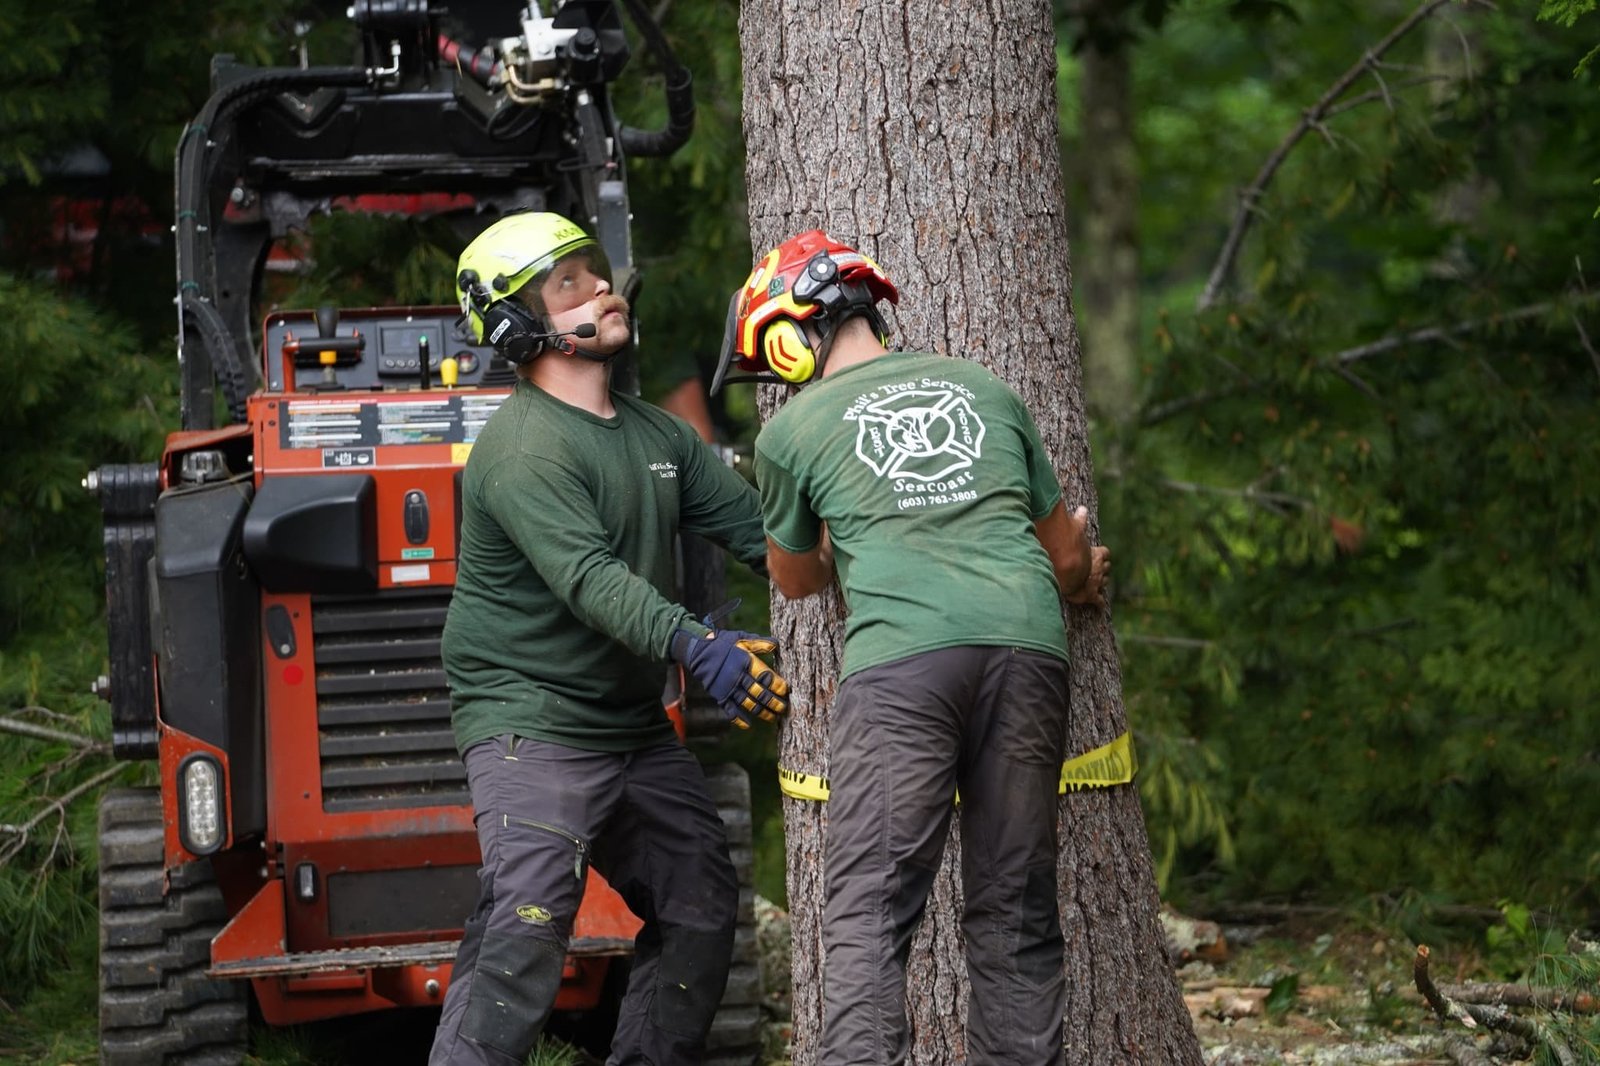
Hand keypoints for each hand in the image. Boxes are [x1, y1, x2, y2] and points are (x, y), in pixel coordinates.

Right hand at [671, 628, 789, 728]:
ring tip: (773, 717)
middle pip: (760, 693)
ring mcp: (729, 688)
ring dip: (762, 712)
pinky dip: (739, 719)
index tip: (786, 691)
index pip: (766, 677)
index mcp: (746, 662)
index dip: (777, 685)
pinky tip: (748, 725)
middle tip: (784, 708)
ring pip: (749, 704)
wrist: (698, 650)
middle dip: (773, 702)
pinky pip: (730, 711)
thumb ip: (759, 643)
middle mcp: (739, 677)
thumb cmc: (722, 643)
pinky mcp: (720, 696)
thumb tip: (776, 644)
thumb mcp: (741, 638)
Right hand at [1064, 506, 1110, 605]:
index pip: (1105, 553)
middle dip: (1103, 569)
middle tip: (1098, 571)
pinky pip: (1098, 600)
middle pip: (1106, 568)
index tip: (1100, 555)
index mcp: (1097, 553)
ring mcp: (1096, 581)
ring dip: (1101, 583)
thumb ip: (1079, 520)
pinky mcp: (1090, 594)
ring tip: (1098, 585)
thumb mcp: (1075, 528)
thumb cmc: (1068, 544)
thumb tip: (1082, 509)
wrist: (1064, 563)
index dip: (1102, 555)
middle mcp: (1099, 567)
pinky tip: (1099, 606)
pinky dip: (1099, 602)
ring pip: (1104, 583)